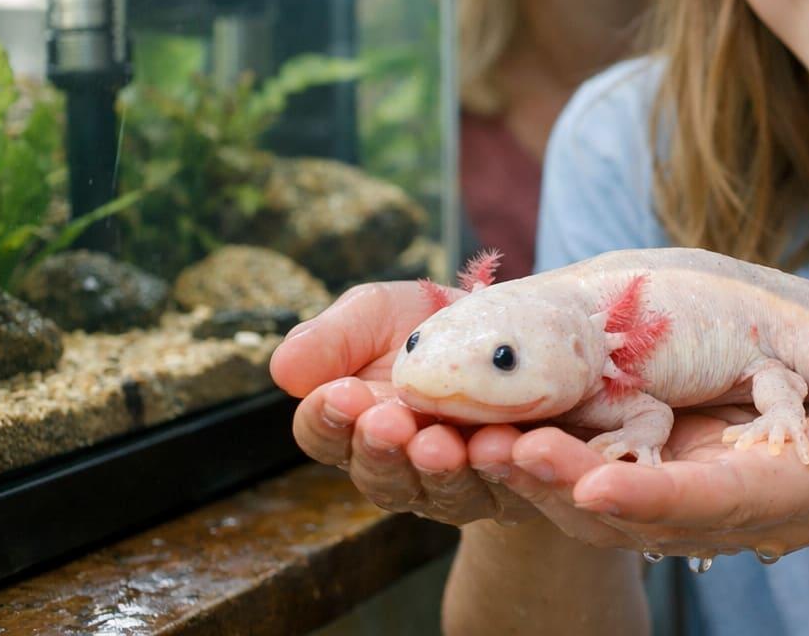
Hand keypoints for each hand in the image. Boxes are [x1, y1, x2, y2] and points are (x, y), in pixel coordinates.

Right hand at [268, 280, 534, 525]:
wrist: (524, 330)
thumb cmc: (434, 325)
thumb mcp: (378, 315)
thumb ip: (333, 339)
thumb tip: (284, 371)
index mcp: (356, 426)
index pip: (324, 435)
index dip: (328, 419)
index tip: (342, 393)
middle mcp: (401, 467)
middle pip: (379, 476)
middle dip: (382, 449)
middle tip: (389, 422)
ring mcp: (456, 484)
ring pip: (441, 494)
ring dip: (439, 469)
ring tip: (441, 441)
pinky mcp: (514, 488)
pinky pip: (509, 492)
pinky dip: (505, 471)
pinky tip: (503, 444)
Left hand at [468, 326, 808, 559]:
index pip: (733, 499)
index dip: (669, 499)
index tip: (602, 489)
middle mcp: (743, 495)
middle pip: (642, 507)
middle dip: (566, 488)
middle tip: (494, 458)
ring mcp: (702, 474)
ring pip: (599, 485)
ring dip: (529, 465)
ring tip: (459, 437)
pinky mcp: (672, 442)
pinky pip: (594, 446)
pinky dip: (536, 433)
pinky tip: (476, 408)